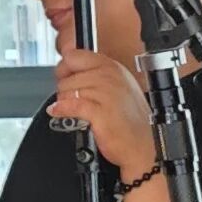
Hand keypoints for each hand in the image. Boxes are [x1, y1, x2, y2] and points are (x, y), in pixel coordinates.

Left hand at [50, 50, 158, 177]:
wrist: (143, 145)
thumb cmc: (130, 121)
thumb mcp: (116, 88)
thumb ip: (94, 75)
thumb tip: (67, 67)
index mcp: (113, 67)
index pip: (75, 55)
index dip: (64, 67)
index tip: (63, 76)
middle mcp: (110, 76)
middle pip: (67, 74)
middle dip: (64, 89)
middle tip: (72, 100)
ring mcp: (106, 93)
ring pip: (66, 90)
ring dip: (64, 102)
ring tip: (75, 111)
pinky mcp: (100, 111)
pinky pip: (70, 105)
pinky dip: (61, 110)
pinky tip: (59, 112)